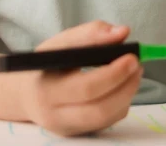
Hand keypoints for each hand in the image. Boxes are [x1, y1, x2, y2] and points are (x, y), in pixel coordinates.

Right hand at [16, 21, 142, 136]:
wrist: (28, 95)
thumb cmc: (47, 66)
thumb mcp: (61, 44)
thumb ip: (90, 34)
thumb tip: (122, 32)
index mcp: (47, 89)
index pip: (86, 88)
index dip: (114, 74)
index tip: (132, 57)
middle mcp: (55, 115)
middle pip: (100, 109)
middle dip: (126, 86)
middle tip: (138, 65)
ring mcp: (68, 128)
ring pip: (108, 118)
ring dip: (128, 94)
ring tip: (133, 73)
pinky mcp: (80, 133)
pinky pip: (109, 122)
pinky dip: (121, 103)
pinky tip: (121, 87)